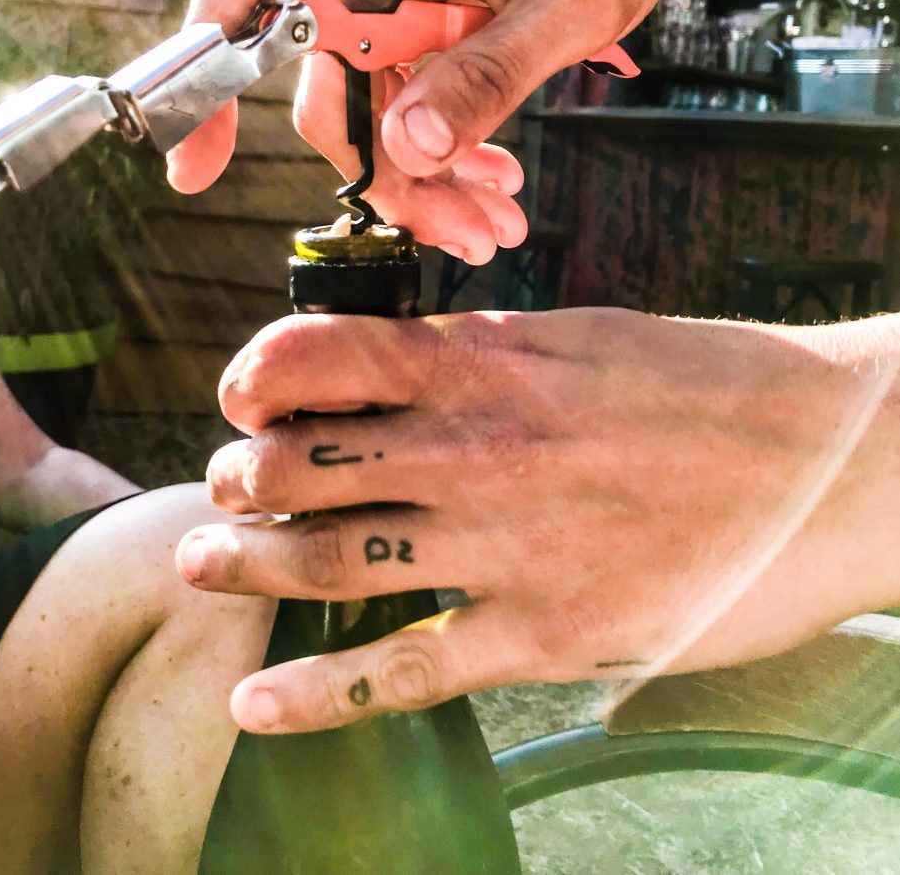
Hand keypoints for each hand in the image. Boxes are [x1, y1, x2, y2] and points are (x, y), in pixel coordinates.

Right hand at [166, 0, 805, 257]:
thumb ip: (493, 71)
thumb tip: (411, 146)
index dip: (204, 63)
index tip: (191, 156)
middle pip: (324, 89)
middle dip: (383, 176)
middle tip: (465, 236)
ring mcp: (397, 2)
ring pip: (370, 117)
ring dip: (424, 184)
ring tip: (497, 227)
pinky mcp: (423, 32)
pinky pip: (408, 111)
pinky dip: (446, 160)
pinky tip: (494, 186)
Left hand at [175, 308, 899, 734]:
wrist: (836, 464)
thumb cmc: (718, 385)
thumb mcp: (590, 336)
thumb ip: (488, 350)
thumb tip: (406, 360)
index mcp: (491, 359)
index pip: (323, 354)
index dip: (257, 375)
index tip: (240, 399)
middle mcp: (478, 448)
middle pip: (306, 463)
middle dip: (242, 478)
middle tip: (224, 488)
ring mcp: (506, 546)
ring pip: (327, 561)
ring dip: (246, 564)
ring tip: (203, 563)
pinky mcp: (545, 636)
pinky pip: (401, 669)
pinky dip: (315, 693)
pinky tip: (258, 703)